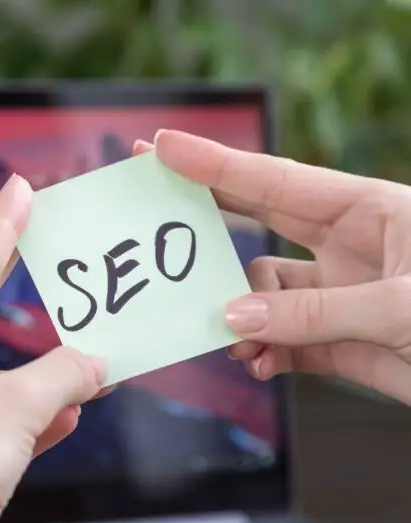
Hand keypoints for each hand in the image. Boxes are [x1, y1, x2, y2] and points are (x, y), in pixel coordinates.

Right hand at [135, 131, 410, 404]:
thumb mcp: (402, 307)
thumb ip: (312, 312)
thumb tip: (232, 317)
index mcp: (371, 212)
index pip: (277, 181)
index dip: (216, 165)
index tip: (164, 148)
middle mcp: (351, 248)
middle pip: (259, 222)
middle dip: (206, 214)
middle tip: (151, 201)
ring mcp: (343, 296)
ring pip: (263, 296)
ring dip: (237, 314)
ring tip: (222, 332)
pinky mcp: (343, 343)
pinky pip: (282, 343)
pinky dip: (262, 354)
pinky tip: (256, 361)